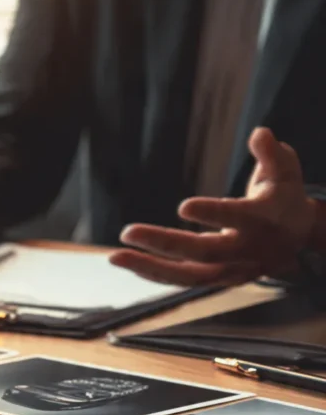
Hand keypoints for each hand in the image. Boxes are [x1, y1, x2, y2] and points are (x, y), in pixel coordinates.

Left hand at [110, 128, 316, 286]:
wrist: (298, 239)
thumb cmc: (284, 196)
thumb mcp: (286, 170)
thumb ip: (272, 153)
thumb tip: (260, 133)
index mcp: (264, 220)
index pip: (238, 218)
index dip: (213, 214)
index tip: (183, 207)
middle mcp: (246, 249)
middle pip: (205, 252)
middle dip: (165, 244)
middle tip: (128, 231)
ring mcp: (232, 269)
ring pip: (189, 276)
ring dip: (150, 268)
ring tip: (115, 257)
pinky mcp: (218, 279)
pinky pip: (183, 281)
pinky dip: (154, 274)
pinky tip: (126, 262)